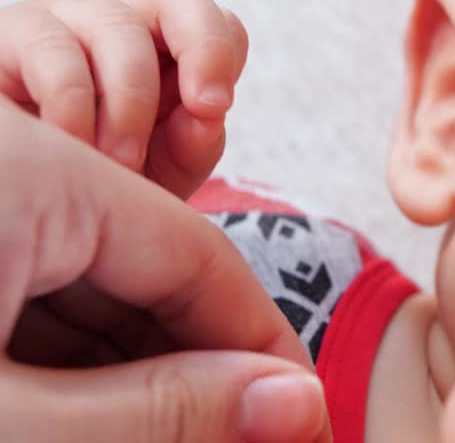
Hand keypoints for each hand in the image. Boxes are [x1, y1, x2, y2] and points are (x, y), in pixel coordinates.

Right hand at [0, 0, 248, 199]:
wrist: (19, 206)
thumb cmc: (88, 184)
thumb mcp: (155, 175)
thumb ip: (192, 145)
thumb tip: (208, 113)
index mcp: (161, 54)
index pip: (216, 22)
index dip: (223, 55)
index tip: (214, 108)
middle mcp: (113, 27)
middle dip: (205, 49)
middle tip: (204, 108)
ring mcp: (59, 24)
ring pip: (119, 25)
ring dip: (131, 102)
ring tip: (119, 163)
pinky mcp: (7, 36)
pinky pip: (52, 48)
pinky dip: (73, 106)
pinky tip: (71, 145)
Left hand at [0, 100, 330, 442]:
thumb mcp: (9, 425)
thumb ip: (159, 409)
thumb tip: (299, 403)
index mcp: (24, 166)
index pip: (197, 254)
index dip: (263, 346)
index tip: (307, 423)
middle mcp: (6, 156)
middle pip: (144, 266)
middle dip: (196, 365)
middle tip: (250, 440)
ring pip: (85, 283)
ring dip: (125, 370)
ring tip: (185, 435)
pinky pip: (28, 287)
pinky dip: (60, 357)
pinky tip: (84, 414)